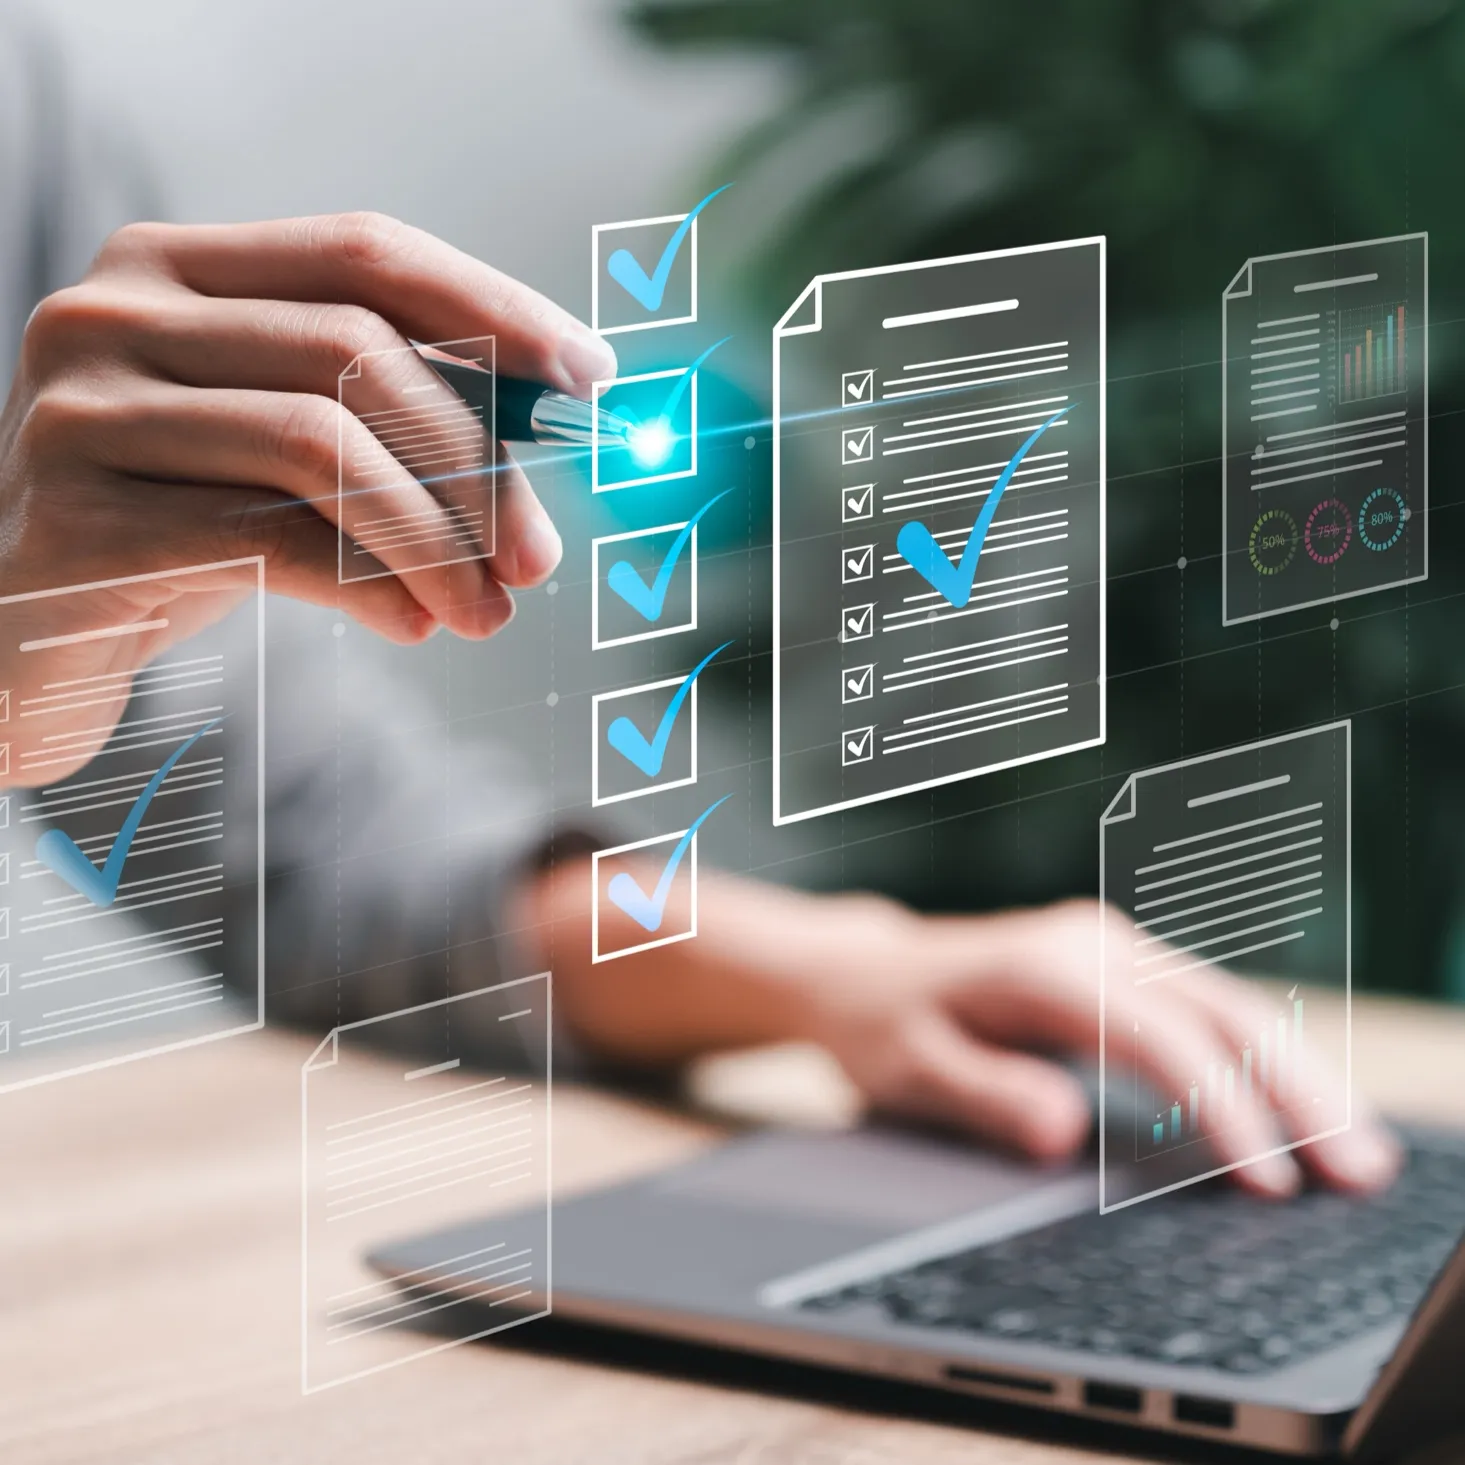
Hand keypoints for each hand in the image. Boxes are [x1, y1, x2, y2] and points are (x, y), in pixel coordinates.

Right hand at [0, 212, 614, 784]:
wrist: (16, 637)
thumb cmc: (172, 531)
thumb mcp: (276, 458)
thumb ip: (380, 428)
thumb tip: (545, 449)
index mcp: (175, 267)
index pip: (366, 252)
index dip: (493, 309)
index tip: (589, 379)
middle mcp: (115, 312)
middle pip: (357, 353)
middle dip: (477, 463)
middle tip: (536, 557)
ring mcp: (83, 409)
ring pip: (323, 447)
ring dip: (436, 540)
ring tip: (487, 611)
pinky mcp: (80, 520)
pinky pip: (271, 541)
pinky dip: (371, 586)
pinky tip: (416, 624)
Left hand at [534, 870, 1398, 1198]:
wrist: (862, 973)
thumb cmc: (881, 1024)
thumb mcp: (906, 1066)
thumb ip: (981, 1094)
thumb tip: (1060, 1131)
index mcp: (1044, 967)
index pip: (1159, 1039)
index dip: (1220, 1107)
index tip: (1269, 1179)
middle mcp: (1093, 944)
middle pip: (1218, 1012)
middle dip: (1297, 1090)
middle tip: (1359, 1171)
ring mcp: (1114, 950)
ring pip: (1229, 1007)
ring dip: (1299, 1075)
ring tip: (1359, 1152)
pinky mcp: (1123, 970)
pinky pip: (1209, 1013)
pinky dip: (1264, 1062)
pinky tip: (1301, 1110)